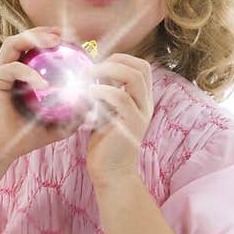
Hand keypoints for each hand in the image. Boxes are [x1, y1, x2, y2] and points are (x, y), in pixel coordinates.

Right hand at [0, 27, 86, 170]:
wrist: (0, 150)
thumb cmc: (25, 137)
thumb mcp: (57, 125)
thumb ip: (73, 115)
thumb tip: (94, 105)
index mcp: (22, 74)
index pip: (36, 49)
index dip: (52, 39)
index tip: (72, 41)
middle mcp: (8, 68)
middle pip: (24, 39)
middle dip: (43, 32)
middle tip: (63, 35)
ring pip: (12, 44)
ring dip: (33, 38)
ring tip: (54, 42)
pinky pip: (11, 68)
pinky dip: (29, 73)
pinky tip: (43, 83)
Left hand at [84, 53, 153, 187]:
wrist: (110, 174)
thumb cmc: (104, 144)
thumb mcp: (104, 112)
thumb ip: (104, 93)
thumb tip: (91, 73)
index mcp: (141, 99)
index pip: (140, 66)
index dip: (120, 59)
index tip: (96, 64)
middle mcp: (145, 104)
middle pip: (141, 67)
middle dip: (114, 60)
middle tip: (91, 69)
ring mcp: (141, 114)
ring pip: (134, 77)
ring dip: (108, 70)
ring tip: (87, 77)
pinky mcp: (131, 125)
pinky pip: (121, 97)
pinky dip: (102, 90)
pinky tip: (88, 94)